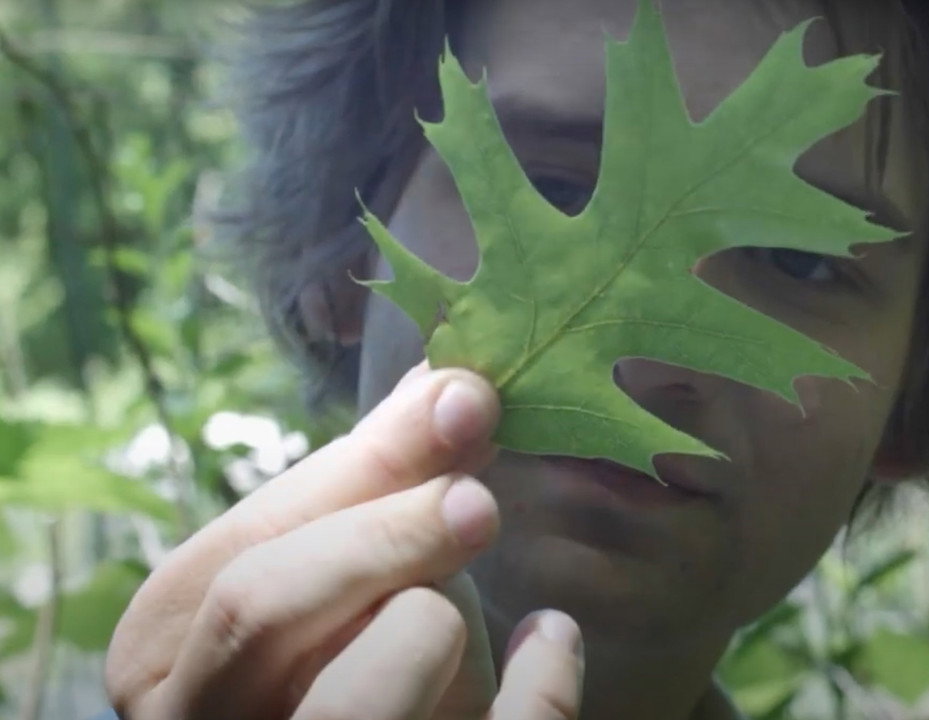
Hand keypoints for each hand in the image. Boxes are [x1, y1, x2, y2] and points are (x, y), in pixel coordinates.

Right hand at [104, 362, 584, 718]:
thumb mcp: (343, 553)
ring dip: (429, 629)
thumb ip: (383, 471)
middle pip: (262, 615)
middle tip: (480, 498)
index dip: (364, 479)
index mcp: (164, 651)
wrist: (382, 717)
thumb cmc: (349, 636)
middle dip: (385, 538)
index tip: (468, 405)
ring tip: (460, 605)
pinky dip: (539, 687)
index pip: (246, 562)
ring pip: (344, 710)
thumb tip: (456, 375)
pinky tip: (553, 636)